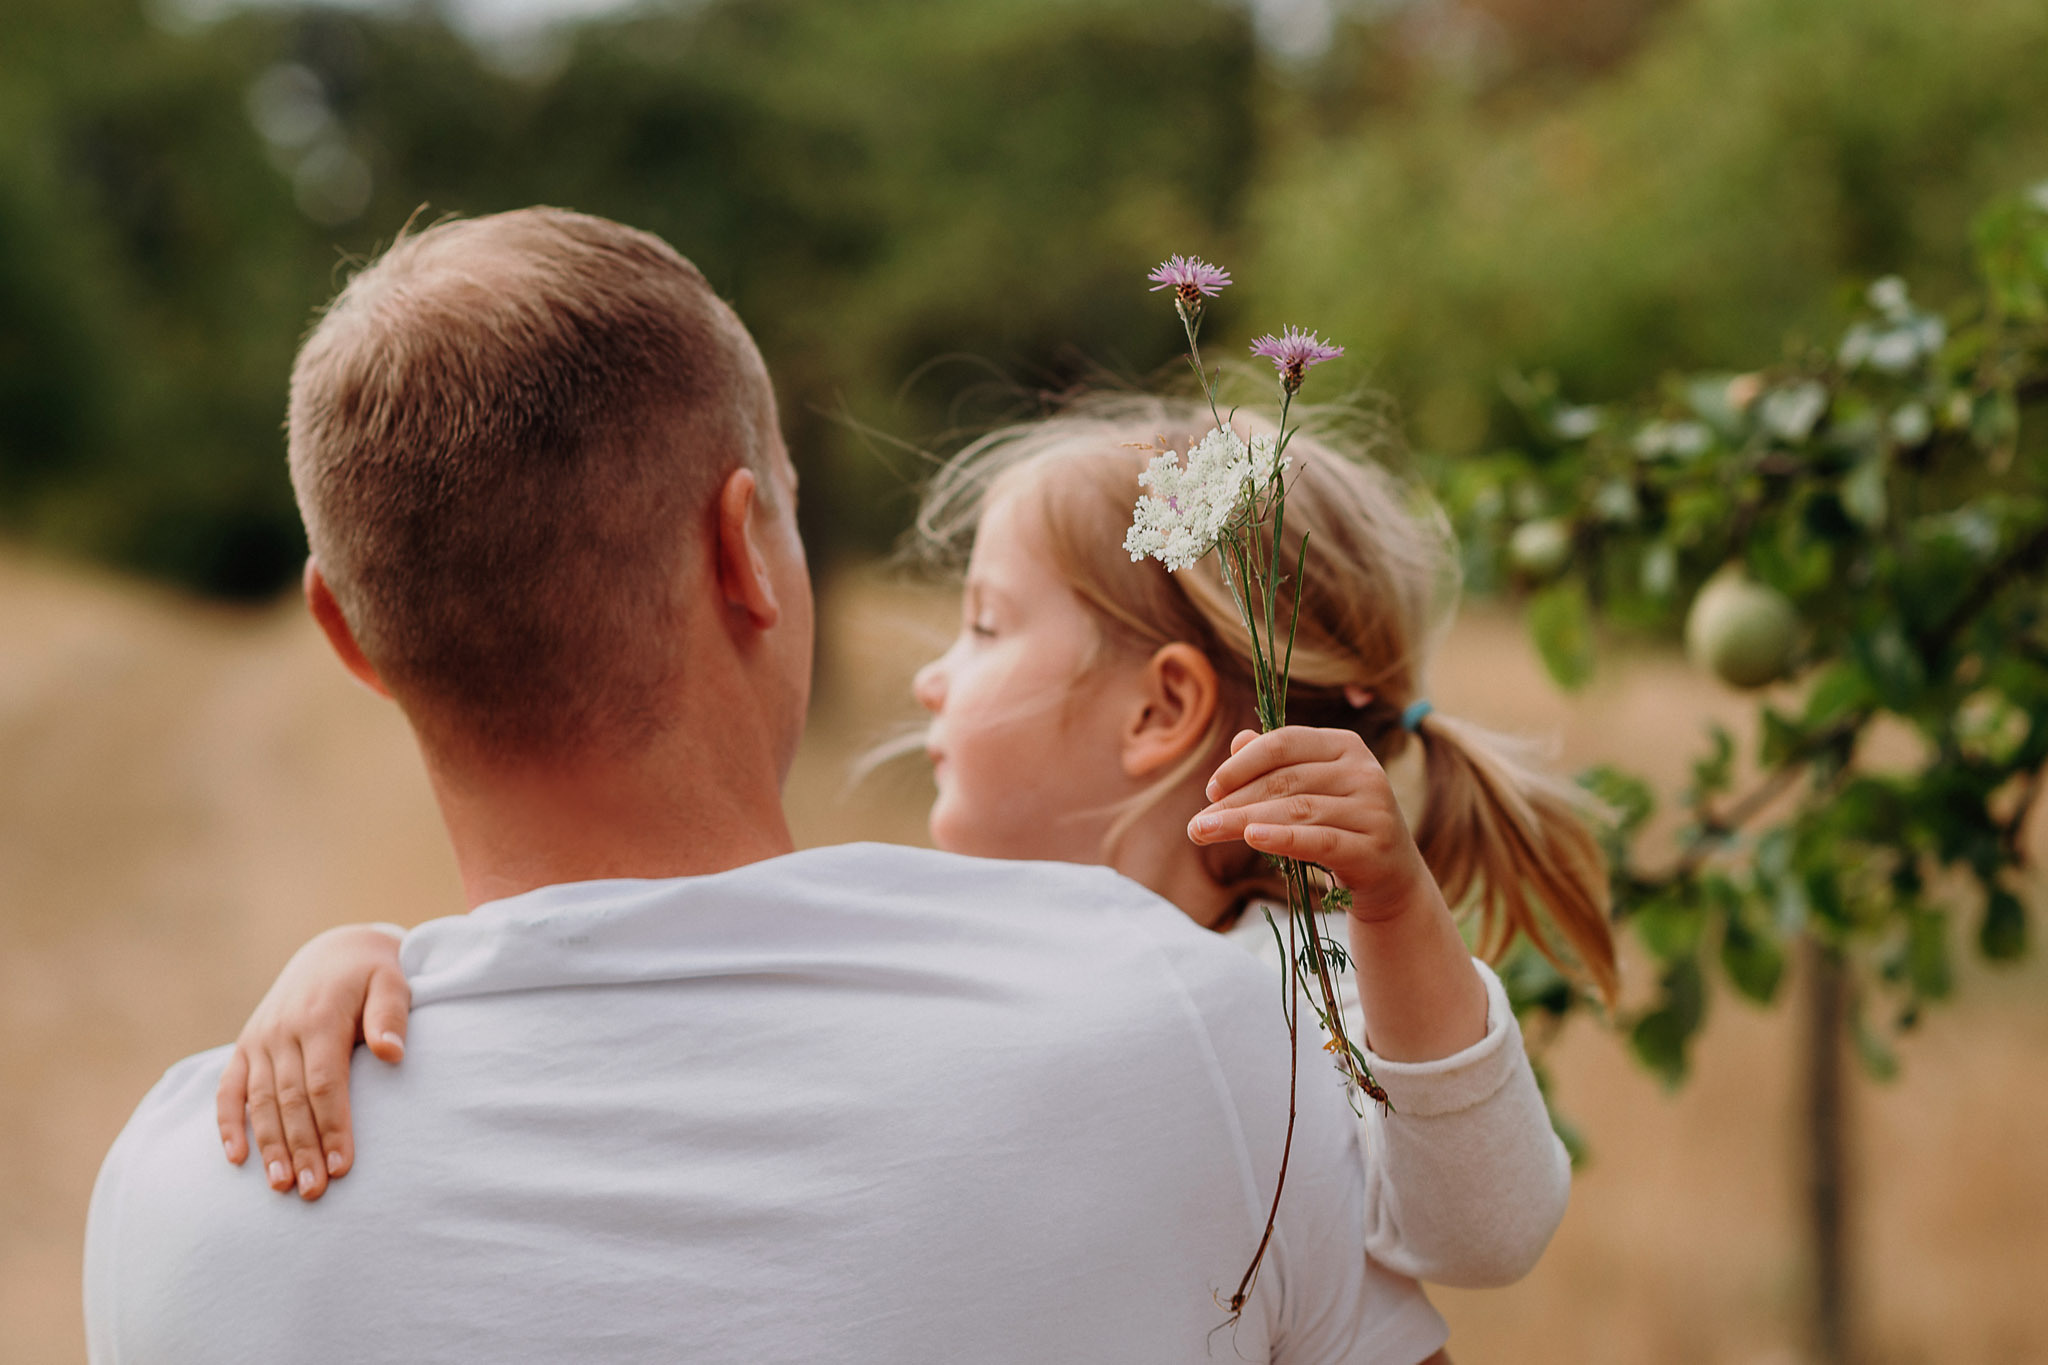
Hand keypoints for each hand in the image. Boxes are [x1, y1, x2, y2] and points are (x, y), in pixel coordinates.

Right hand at [215, 925, 409, 1200]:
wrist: (336, 951)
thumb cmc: (374, 974)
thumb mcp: (391, 982)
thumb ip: (390, 1016)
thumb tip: (394, 1055)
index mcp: (320, 1017)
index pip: (324, 1083)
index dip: (332, 1126)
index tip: (343, 1166)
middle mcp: (282, 1031)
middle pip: (290, 1100)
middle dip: (301, 1148)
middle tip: (313, 1192)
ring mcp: (259, 1040)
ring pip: (258, 1101)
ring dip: (268, 1146)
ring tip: (280, 1186)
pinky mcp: (245, 1046)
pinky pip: (228, 1089)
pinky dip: (228, 1123)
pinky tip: (236, 1158)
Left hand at [1187, 726, 1435, 922]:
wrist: (1390, 877)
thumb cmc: (1339, 826)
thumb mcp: (1310, 790)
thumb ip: (1277, 764)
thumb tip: (1238, 740)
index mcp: (1345, 746)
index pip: (1284, 743)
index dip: (1242, 764)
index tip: (1211, 790)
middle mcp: (1363, 772)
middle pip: (1284, 781)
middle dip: (1234, 802)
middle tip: (1197, 825)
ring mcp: (1372, 809)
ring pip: (1295, 810)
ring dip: (1243, 822)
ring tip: (1205, 834)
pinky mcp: (1372, 847)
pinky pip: (1318, 840)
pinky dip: (1282, 838)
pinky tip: (1251, 839)